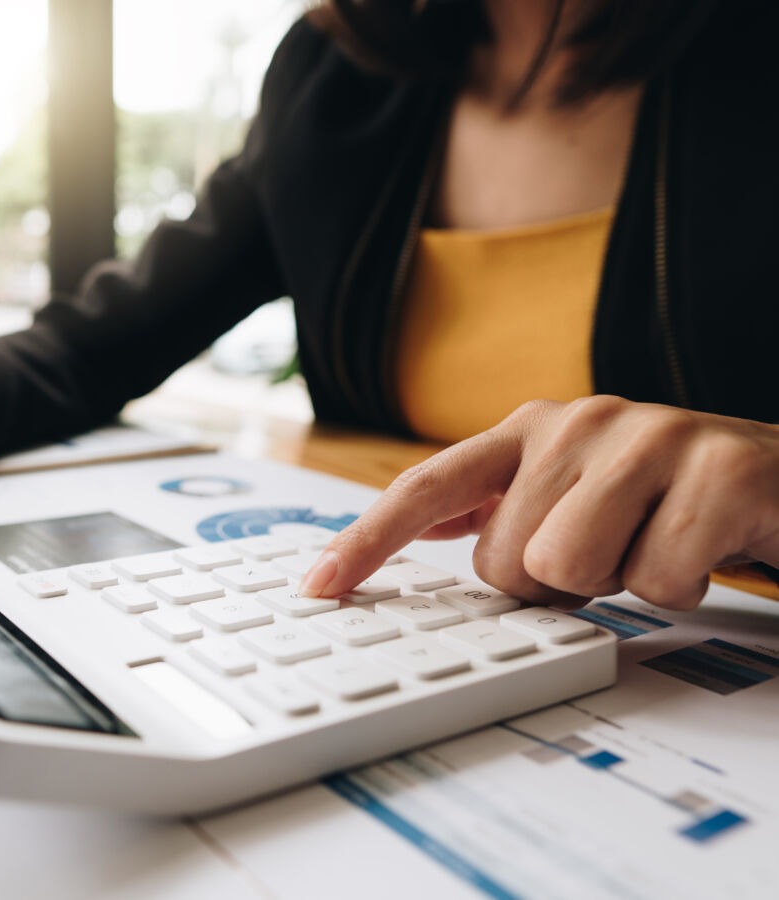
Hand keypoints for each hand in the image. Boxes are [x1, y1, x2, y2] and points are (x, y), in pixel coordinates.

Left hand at [300, 396, 778, 610]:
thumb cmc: (668, 499)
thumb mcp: (576, 497)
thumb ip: (501, 509)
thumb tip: (421, 530)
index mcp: (529, 431)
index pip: (426, 487)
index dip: (368, 540)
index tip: (319, 585)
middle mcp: (579, 422)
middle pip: (504, 562)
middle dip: (557, 585)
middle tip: (613, 551)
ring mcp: (650, 437)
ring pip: (569, 570)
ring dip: (617, 584)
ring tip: (654, 546)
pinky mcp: (720, 469)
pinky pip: (656, 581)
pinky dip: (681, 587)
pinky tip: (703, 550)